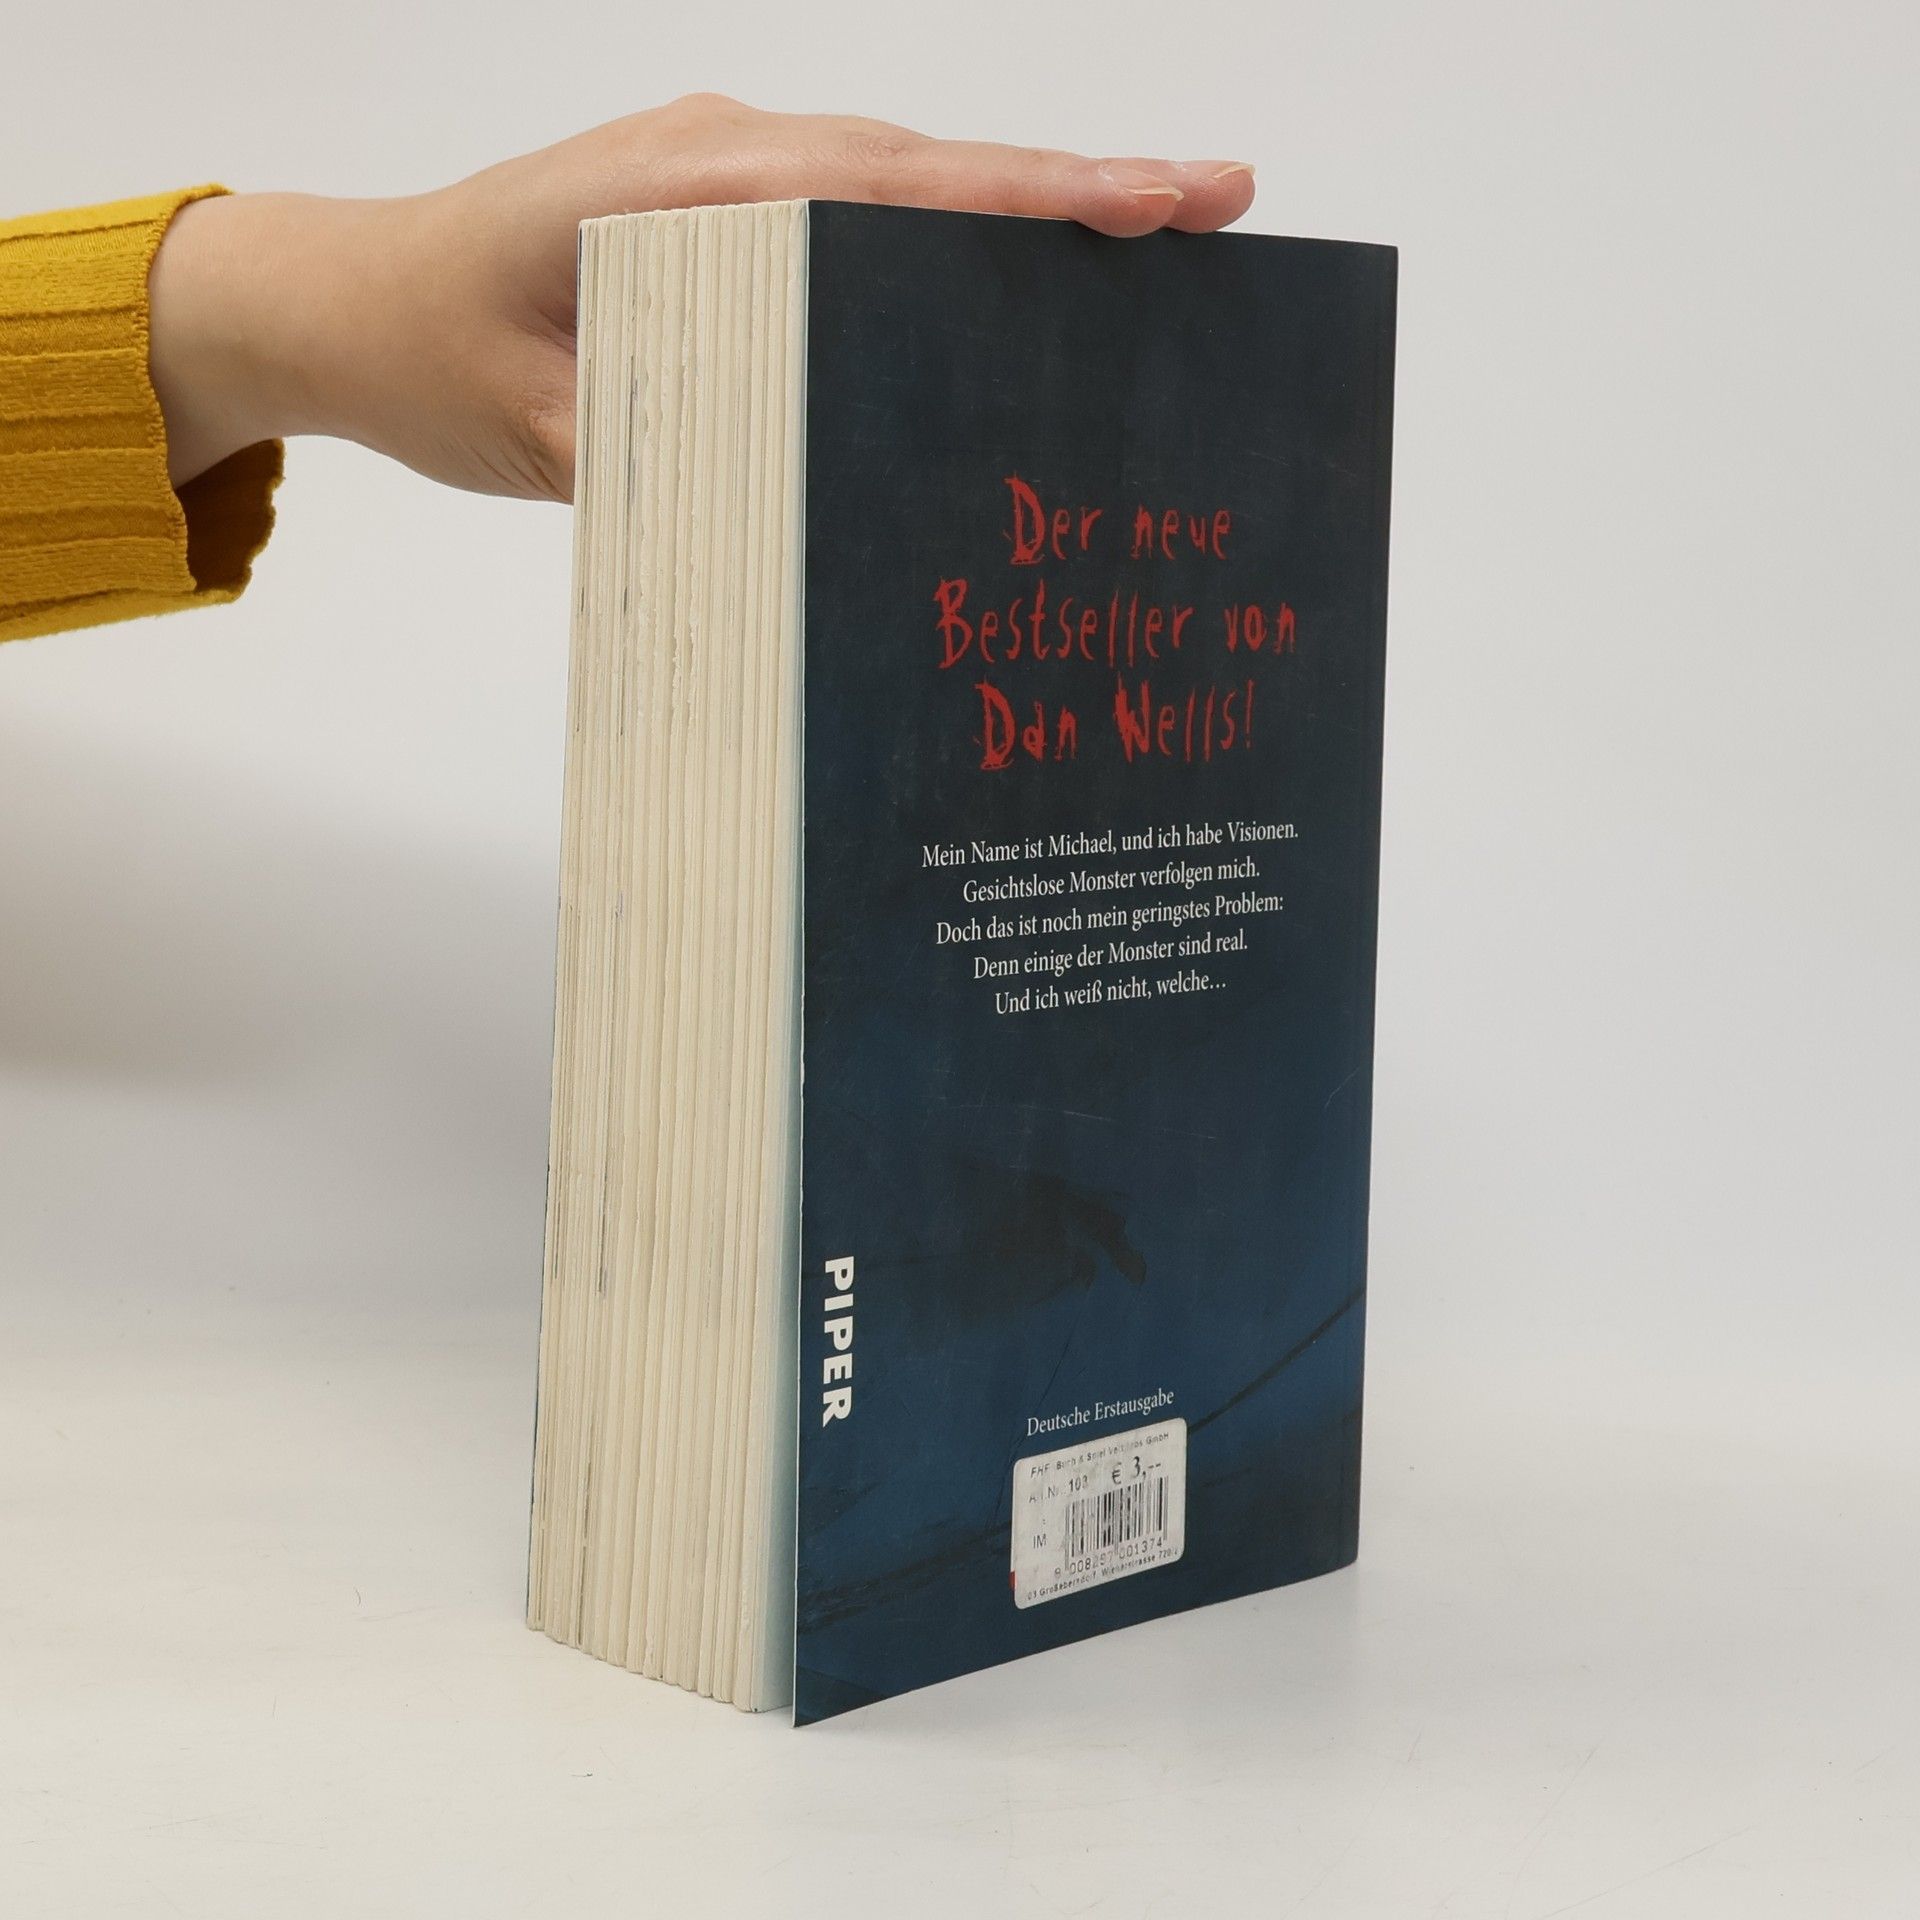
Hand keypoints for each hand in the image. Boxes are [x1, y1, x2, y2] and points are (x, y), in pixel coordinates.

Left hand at [147, 96, 1255, 501]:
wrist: (354, 296)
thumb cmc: (433, 359)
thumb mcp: (537, 437)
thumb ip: (666, 454)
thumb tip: (809, 492)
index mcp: (679, 198)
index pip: (891, 190)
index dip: (1032, 198)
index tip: (1158, 199)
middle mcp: (720, 157)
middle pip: (927, 167)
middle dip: (1075, 189)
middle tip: (1216, 209)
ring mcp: (726, 171)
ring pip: (904, 181)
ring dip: (1023, 210)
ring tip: (1154, 241)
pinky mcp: (726, 207)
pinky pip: (857, 209)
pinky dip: (948, 236)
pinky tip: (1016, 280)